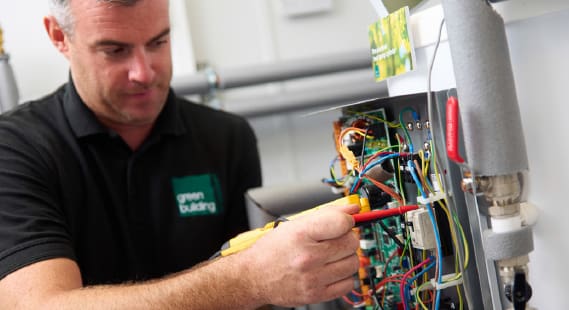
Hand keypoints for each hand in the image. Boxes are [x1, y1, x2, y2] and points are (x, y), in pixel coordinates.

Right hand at [242, 204, 359, 306]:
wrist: (253, 277)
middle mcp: (307, 257)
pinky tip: (331, 270)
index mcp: (300, 235)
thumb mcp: (294, 225)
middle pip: (351, 243)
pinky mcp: (316, 295)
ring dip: (346, 257)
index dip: (347, 220)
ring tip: (331, 255)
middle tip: (335, 239)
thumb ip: (326, 214)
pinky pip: (347, 284)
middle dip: (347, 237)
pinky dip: (343, 276)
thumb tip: (351, 209)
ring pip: (352, 263)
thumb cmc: (272, 250)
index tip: (344, 222)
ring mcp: (313, 279)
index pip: (341, 223)